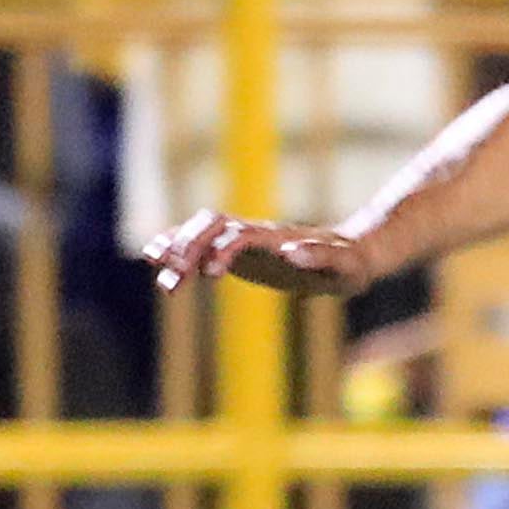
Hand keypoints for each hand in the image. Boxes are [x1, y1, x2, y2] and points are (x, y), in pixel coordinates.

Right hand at [144, 211, 380, 299]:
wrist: (352, 254)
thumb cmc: (350, 264)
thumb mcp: (345, 266)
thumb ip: (321, 257)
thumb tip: (292, 252)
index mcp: (279, 239)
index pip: (242, 236)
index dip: (222, 250)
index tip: (208, 274)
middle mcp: (257, 233)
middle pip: (212, 227)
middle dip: (188, 247)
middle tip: (170, 281)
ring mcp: (246, 239)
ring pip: (202, 232)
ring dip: (177, 247)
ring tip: (155, 269)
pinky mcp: (240, 251)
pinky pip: (203, 243)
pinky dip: (180, 247)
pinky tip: (158, 259)